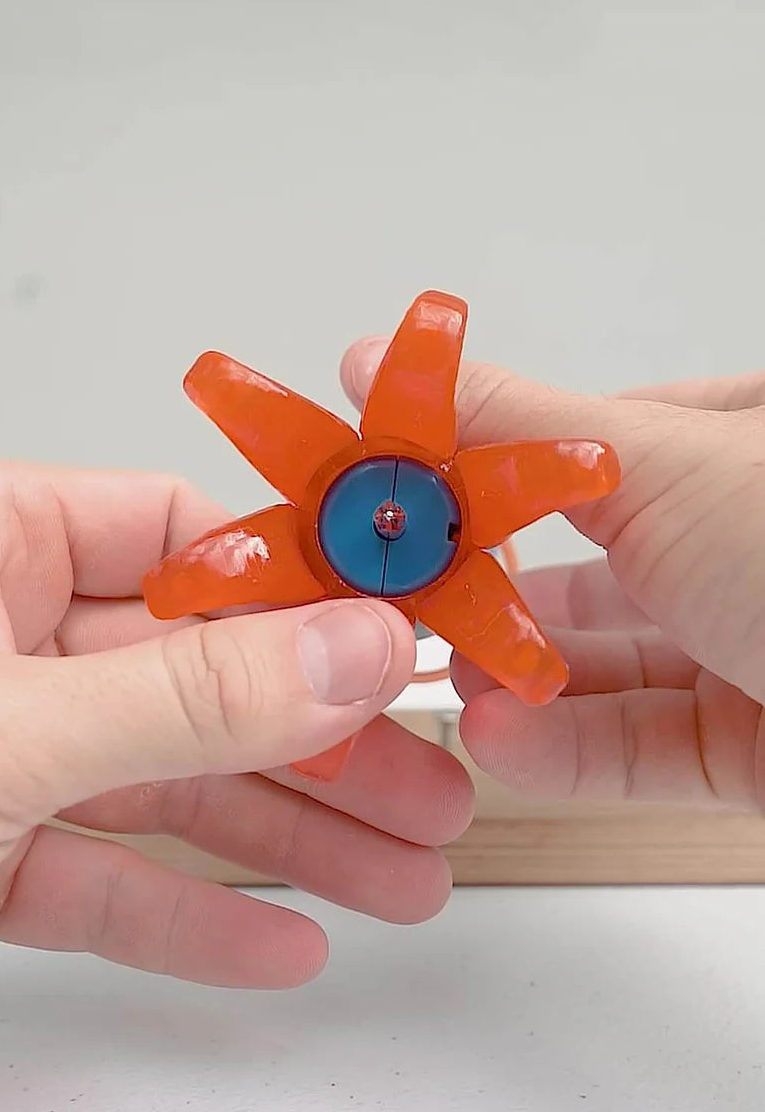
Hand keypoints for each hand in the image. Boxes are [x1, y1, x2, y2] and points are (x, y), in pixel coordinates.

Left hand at [0, 462, 472, 986]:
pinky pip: (105, 879)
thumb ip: (187, 699)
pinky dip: (190, 916)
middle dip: (322, 746)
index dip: (300, 591)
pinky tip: (282, 945)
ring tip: (401, 880)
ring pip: (167, 786)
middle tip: (430, 789)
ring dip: (287, 841)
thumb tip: (352, 649)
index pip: (181, 537)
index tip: (400, 643)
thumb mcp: (6, 730)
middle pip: (198, 677)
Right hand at [342, 342, 764, 811]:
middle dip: (491, 588)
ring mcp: (754, 648)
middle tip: (402, 607)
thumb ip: (510, 423)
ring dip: (516, 677)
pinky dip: (564, 746)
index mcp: (738, 444)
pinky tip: (496, 738)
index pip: (587, 454)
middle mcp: (745, 543)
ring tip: (439, 682)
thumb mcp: (655, 462)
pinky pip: (643, 744)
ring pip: (610, 665)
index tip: (404, 502)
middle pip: (593, 565)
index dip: (489, 477)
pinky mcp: (758, 752)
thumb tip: (385, 360)